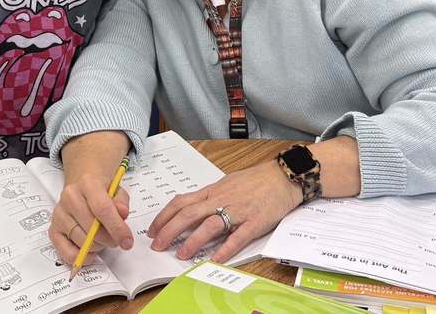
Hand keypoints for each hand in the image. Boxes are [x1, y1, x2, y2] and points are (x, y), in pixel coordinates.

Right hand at [48, 173, 133, 264]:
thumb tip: (122, 213)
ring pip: (82, 241)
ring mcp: (60, 214)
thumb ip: (122, 202)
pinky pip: (66, 252)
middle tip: (116, 238)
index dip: (116, 228)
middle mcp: (70, 197)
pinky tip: (91, 252)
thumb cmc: (100, 189)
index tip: (127, 240)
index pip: (102, 209)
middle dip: (109, 239)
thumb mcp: (117, 190)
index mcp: (88, 183)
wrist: (82, 183)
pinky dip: (81, 257)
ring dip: (98, 246)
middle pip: (92, 228)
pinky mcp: (54, 229)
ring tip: (103, 238)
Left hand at [147, 160, 301, 262]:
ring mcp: (238, 210)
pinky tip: (216, 259)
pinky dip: (226, 249)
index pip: (181, 202)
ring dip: (193, 241)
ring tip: (181, 254)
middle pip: (189, 213)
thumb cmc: (255, 180)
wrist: (283, 176)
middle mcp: (221, 199)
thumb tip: (191, 208)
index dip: (164, 216)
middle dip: (169, 230)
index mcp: (213, 190)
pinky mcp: (254, 222)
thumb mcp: (227, 183)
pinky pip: (238, 237)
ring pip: (210, 225)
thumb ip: (210, 197)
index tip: (153, 229)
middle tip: (157, 245)